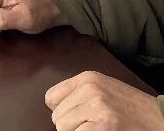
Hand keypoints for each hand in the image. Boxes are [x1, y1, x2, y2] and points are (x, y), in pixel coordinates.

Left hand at [45, 71, 163, 130]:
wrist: (159, 118)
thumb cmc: (131, 107)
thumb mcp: (103, 89)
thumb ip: (79, 93)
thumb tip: (54, 107)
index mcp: (87, 78)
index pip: (51, 97)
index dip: (60, 110)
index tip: (75, 117)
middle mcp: (89, 89)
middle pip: (57, 115)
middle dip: (70, 125)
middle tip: (90, 125)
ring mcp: (96, 107)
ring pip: (63, 127)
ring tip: (96, 128)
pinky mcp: (103, 125)